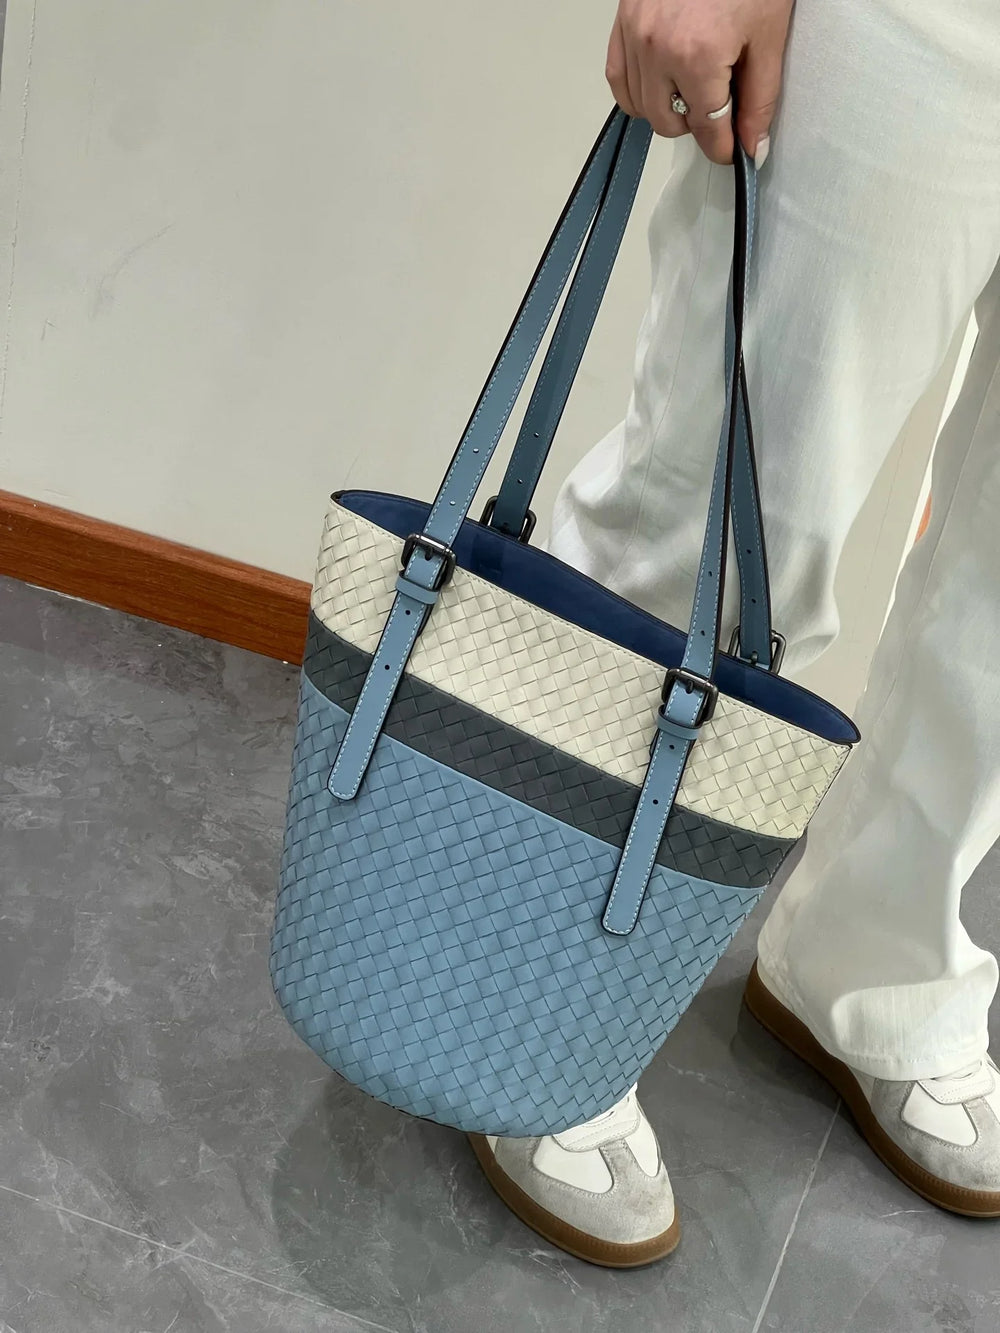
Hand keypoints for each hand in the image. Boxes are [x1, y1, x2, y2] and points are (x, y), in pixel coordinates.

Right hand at [606, 0, 793, 164]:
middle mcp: (659, 50)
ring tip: (693, 87)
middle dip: (696, 125)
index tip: (731, 150)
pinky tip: (661, 84)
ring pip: (642, 108)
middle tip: (719, 104)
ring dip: (668, 109)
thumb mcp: (768, 35)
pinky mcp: (623, 23)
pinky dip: (638, 92)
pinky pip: (619, 79)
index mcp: (697, 56)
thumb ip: (760, 97)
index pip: (707, 128)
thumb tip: (751, 146)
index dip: (723, 147)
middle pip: (670, 124)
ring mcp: (635, 36)